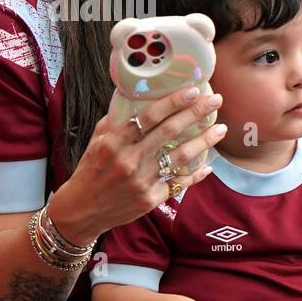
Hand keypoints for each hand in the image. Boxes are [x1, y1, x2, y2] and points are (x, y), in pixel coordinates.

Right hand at [49, 85, 225, 243]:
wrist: (82, 210)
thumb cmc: (90, 170)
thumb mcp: (96, 141)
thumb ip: (116, 122)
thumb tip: (135, 98)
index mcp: (115, 141)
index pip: (148, 116)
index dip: (173, 102)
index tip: (193, 90)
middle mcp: (130, 159)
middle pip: (170, 131)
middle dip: (196, 113)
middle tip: (216, 101)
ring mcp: (142, 180)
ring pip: (181, 156)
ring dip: (204, 141)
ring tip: (219, 129)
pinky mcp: (150, 199)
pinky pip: (178, 182)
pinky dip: (195, 174)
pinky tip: (208, 165)